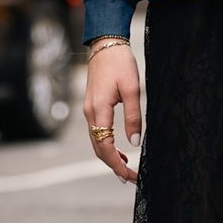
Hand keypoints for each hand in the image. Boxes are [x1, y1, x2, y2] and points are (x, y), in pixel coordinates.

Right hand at [84, 43, 142, 183]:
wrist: (105, 43)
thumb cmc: (120, 63)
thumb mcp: (133, 89)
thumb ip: (133, 117)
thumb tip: (134, 142)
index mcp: (99, 110)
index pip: (105, 147)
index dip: (117, 165)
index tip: (131, 176)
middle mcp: (90, 113)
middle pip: (98, 149)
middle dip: (114, 166)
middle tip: (130, 178)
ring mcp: (88, 110)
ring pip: (96, 142)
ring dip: (110, 157)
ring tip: (126, 169)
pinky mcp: (92, 106)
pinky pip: (97, 132)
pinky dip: (106, 145)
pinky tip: (119, 151)